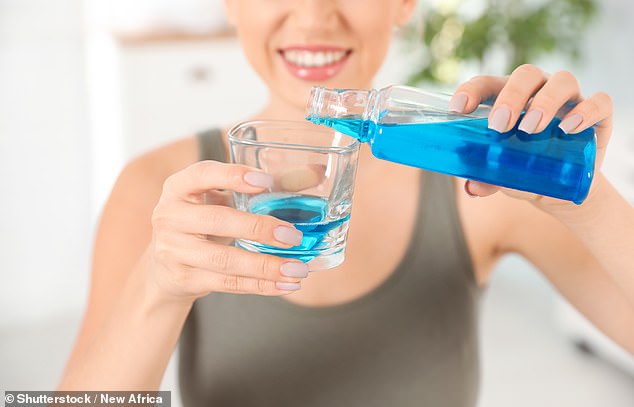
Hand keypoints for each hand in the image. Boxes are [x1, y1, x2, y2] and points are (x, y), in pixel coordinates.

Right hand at [146, 160, 309, 303]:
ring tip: (298, 268)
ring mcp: (173, 251)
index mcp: (178, 188)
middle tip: (293, 236)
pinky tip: (285, 284)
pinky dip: (260, 285)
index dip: (233, 176)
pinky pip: (227, 283)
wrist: (165, 266)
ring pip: (224, 260)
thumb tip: (312, 174)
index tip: (266, 182)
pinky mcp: (184, 279)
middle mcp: (169, 217)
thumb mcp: (219, 198)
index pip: (202, 174)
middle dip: (258, 228)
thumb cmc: (202, 222)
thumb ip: (258, 187)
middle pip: (217, 221)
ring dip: (265, 265)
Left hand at [449, 64, 613, 209]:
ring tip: (530, 129)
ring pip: (562, 81)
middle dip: (511, 96)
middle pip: (526, 75)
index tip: (458, 110)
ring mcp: (569, 99)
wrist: (559, 189)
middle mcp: (538, 91)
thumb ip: (487, 178)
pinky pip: (599, 102)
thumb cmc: (523, 169)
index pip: (487, 83)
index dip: (472, 91)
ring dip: (544, 102)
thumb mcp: (502, 175)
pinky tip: (569, 129)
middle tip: (499, 125)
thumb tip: (472, 188)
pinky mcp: (598, 115)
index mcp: (507, 98)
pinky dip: (585, 112)